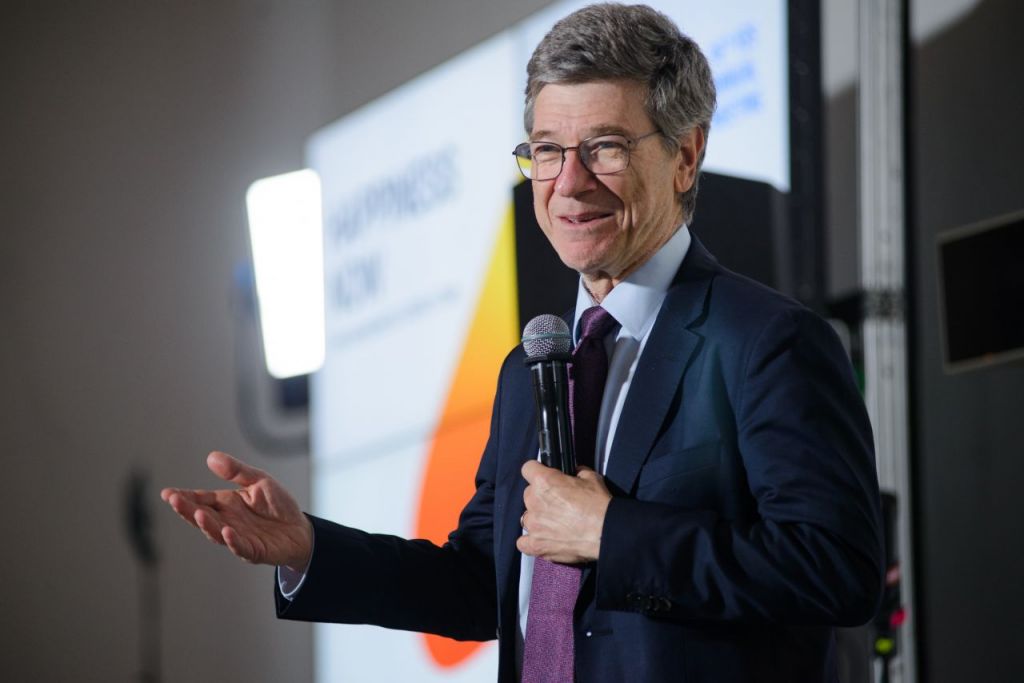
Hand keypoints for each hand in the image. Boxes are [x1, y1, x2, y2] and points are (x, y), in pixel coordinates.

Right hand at [161, 451, 312, 569]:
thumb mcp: (259, 480)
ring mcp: (238, 537)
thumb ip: (237, 471)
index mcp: (226, 503)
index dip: (184, 497)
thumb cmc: (277, 505)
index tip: (167, 493)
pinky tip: (227, 532)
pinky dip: (233, 541)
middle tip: (175, 500)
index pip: (201, 499)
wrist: (299, 529)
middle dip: (187, 509)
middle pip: (203, 516)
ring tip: (199, 514)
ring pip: (216, 533)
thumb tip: (211, 457)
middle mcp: (227, 521)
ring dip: (207, 525)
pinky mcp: (253, 550)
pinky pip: (240, 547)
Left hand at [516, 460, 611, 563]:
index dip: (537, 472)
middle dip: (540, 497)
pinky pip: (523, 542)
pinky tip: (543, 539)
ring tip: (554, 524)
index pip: (528, 469)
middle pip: (528, 495)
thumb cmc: (598, 504)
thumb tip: (574, 472)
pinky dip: (531, 541)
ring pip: (527, 517)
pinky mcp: (536, 545)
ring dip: (537, 519)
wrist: (604, 532)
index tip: (545, 477)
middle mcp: (533, 501)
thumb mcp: (591, 478)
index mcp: (543, 481)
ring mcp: (533, 525)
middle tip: (557, 504)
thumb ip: (577, 472)